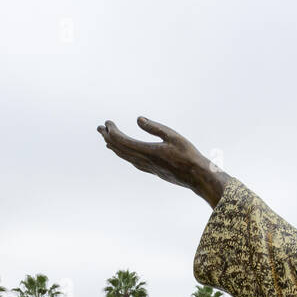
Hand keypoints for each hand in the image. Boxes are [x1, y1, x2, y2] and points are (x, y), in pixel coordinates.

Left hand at [97, 116, 230, 206]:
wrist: (197, 177)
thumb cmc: (188, 155)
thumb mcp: (173, 136)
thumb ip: (155, 127)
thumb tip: (138, 119)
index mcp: (148, 151)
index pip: (122, 141)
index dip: (112, 131)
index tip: (107, 122)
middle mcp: (144, 161)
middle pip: (120, 149)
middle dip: (108, 137)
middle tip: (100, 128)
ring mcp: (148, 167)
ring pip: (125, 156)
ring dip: (114, 147)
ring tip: (107, 140)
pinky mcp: (153, 170)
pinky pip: (132, 162)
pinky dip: (124, 155)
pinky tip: (124, 153)